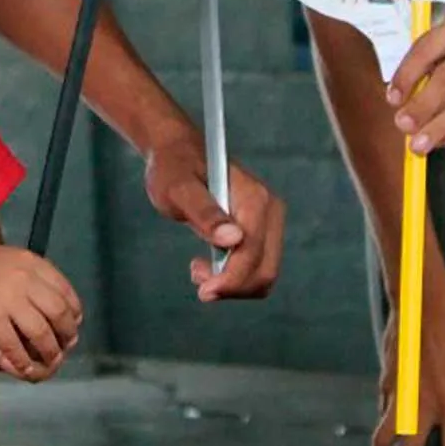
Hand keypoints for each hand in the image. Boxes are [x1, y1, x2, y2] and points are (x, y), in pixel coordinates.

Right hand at [0, 246, 81, 379]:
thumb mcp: (7, 262)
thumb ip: (32, 278)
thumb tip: (62, 309)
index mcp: (28, 261)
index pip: (64, 288)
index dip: (74, 311)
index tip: (73, 325)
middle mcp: (22, 276)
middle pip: (58, 312)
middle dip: (66, 334)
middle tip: (65, 347)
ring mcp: (6, 298)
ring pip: (42, 333)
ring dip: (49, 353)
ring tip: (49, 361)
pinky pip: (16, 347)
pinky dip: (22, 362)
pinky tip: (23, 367)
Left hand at [144, 137, 284, 300]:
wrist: (177, 154)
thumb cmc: (174, 168)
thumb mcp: (177, 189)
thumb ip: (203, 212)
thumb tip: (233, 239)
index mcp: (255, 198)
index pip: (252, 252)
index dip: (230, 279)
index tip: (203, 291)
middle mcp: (270, 210)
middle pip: (265, 269)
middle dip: (232, 286)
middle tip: (197, 282)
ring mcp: (269, 221)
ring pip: (264, 273)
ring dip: (233, 284)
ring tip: (197, 271)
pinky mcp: (261, 231)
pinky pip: (256, 267)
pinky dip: (235, 277)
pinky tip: (206, 266)